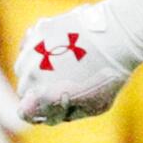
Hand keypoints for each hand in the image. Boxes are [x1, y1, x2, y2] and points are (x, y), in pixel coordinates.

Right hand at [15, 0, 142, 126]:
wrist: (117, 37)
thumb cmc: (109, 75)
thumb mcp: (94, 106)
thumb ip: (68, 113)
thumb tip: (53, 113)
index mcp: (39, 96)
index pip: (25, 111)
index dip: (39, 112)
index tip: (53, 106)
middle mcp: (29, 73)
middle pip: (25, 88)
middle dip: (40, 90)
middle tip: (64, 84)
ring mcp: (32, 49)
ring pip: (25, 65)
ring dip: (38, 68)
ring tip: (65, 64)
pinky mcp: (40, 29)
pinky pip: (33, 43)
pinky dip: (42, 48)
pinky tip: (61, 48)